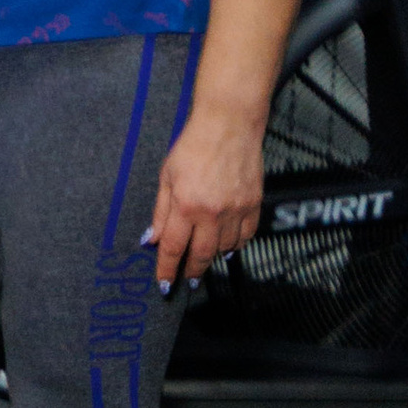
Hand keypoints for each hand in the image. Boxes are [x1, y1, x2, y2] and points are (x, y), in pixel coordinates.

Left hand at [147, 105, 265, 290]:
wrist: (229, 125)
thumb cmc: (194, 145)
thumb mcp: (167, 177)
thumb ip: (161, 212)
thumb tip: (153, 239)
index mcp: (186, 205)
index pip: (174, 248)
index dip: (167, 269)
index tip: (164, 282)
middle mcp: (212, 212)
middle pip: (202, 255)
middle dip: (192, 271)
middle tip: (186, 279)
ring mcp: (236, 210)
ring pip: (225, 248)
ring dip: (213, 257)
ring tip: (204, 258)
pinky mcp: (254, 204)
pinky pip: (246, 235)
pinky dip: (236, 244)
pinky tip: (227, 244)